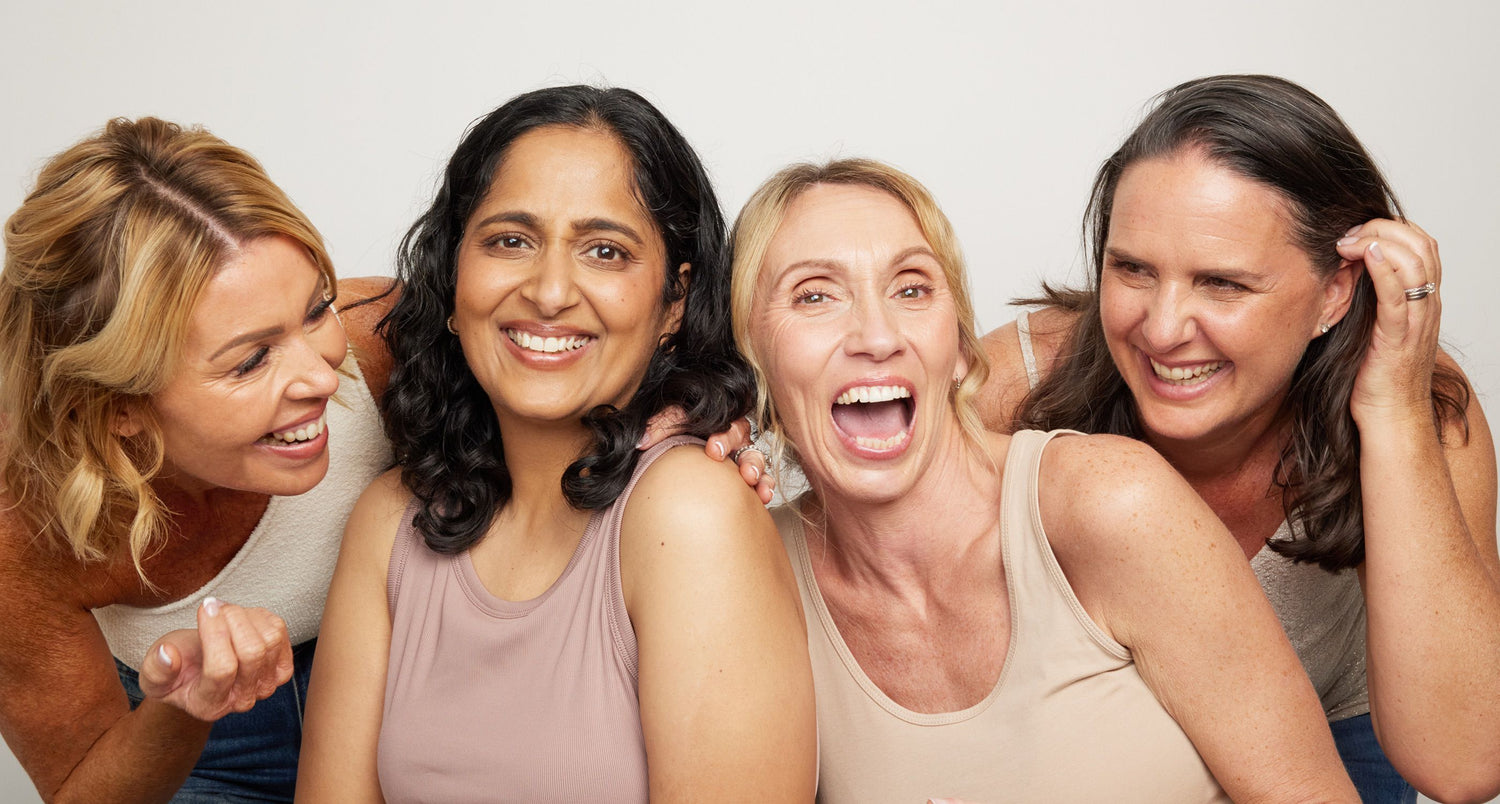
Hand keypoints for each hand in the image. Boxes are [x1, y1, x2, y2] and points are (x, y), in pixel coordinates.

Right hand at [138, 597, 293, 721]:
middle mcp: (241, 699)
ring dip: (246, 616)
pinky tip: (241, 619)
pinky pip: (280, 632)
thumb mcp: (152, 675)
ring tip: (225, 612)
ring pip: (270, 640)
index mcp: (207, 704)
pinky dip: (261, 617)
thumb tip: (168, 654)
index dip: (215, 633)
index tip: (205, 608)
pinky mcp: (281, 668)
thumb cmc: (176, 671)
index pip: (221, 669)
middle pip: (252, 653)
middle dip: (233, 619)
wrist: (199, 674)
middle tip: (214, 606)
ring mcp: (266, 685)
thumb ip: (156, 669)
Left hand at [639, 411, 774, 503]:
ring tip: (753, 483)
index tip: (712, 451)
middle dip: (746, 457)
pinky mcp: (745, 481)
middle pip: (747, 444)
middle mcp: (733, 440)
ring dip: (758, 472)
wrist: (675, 459)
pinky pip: (762, 482)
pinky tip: (762, 497)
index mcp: (718, 422)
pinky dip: (764, 488)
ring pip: (756, 463)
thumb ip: (659, 426)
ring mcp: (740, 460)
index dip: (723, 438)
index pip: (727, 424)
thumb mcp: (670, 424)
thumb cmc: (676, 434)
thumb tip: (641, 441)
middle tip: (742, 472)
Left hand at [1334, 219, 1441, 428]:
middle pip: (1422, 245)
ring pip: (1415, 263)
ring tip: (1348, 241)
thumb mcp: (1375, 327)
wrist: (1390, 416)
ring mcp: (1415, 321)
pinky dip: (1384, 269)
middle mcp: (1425, 306)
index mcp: (1421, 301)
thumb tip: (1343, 271)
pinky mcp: (1398, 337)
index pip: (1421, 245)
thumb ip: (1371, 299)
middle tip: (1348, 232)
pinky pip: (1398, 295)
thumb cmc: (1375, 376)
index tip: (1356, 229)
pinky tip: (1366, 254)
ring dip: (1379, 241)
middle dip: (1384, 228)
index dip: (1392, 227)